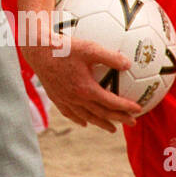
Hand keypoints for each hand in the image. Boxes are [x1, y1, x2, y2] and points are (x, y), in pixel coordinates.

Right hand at [20, 22, 141, 131]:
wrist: (37, 50)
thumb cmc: (63, 47)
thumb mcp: (89, 47)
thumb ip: (110, 56)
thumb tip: (128, 63)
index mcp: (86, 89)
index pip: (111, 103)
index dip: (125, 107)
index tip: (138, 109)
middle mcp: (76, 98)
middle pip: (101, 114)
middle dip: (118, 119)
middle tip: (132, 122)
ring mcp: (64, 100)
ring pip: (86, 116)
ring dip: (101, 123)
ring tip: (112, 129)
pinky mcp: (55, 97)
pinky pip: (69, 113)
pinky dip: (79, 119)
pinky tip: (83, 122)